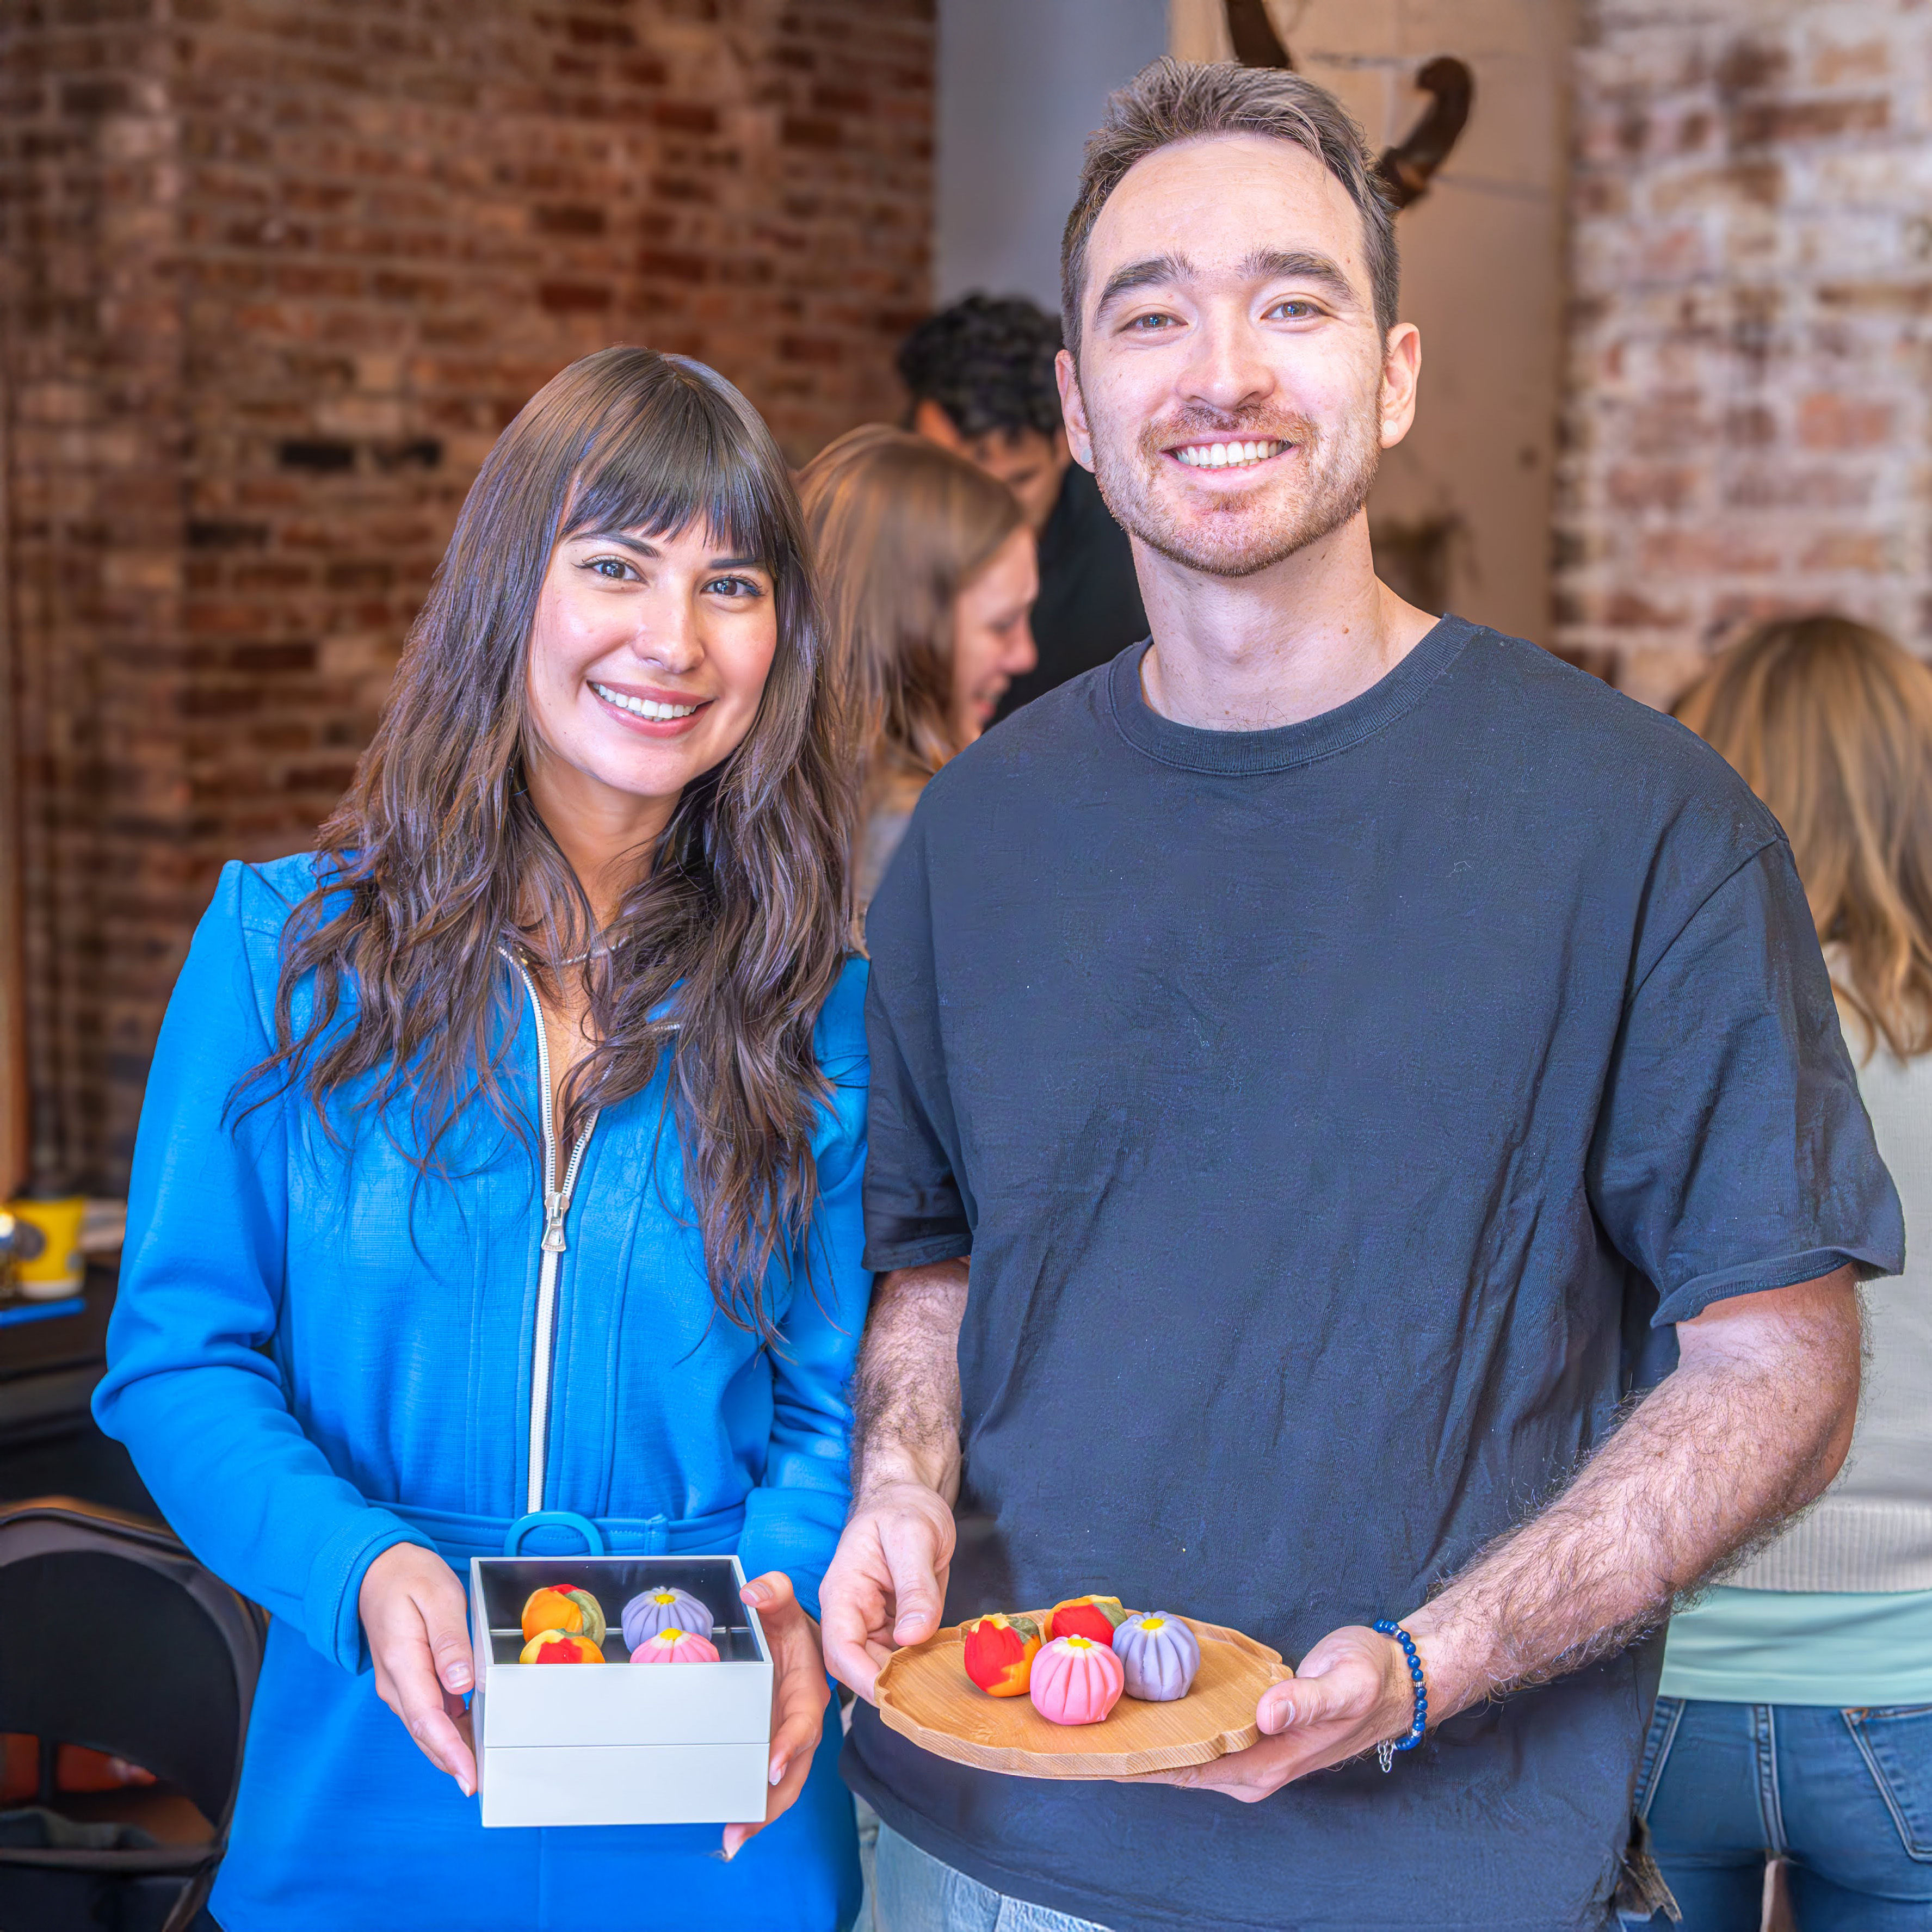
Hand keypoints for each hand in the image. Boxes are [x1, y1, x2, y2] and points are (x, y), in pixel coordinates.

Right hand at [359, 1542, 476, 1795]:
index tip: (470, 1776)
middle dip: (453, 1762)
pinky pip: (428, 1712)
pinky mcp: (407, 1680)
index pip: (427, 1719)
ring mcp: (399, 1684)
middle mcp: (396, 1682)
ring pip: (427, 1727)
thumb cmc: (409, 1577)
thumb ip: (449, 1640)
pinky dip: (448, 1729)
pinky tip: (471, 1736)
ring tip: (483, 1768)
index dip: (450, 1751)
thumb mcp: (437, 1595)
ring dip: (451, 1749)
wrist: (375, 1569)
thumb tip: (461, 1685)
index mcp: (401, 1662)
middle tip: (483, 1785)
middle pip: (426, 1732)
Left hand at [721, 1572, 829, 1859]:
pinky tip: (730, 1828)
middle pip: (795, 1770)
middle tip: (742, 1827)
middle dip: (771, 1802)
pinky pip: (765, 1783)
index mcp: (808, 1692)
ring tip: (732, 1839)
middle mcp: (800, 1724)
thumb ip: (773, 1594)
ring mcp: (785, 1742)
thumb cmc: (788, 1626)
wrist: (795, 1641)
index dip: (791, 1745)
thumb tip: (754, 1592)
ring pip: (782, 1786)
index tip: (773, 1766)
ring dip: (760, 1814)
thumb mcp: (783, 1606)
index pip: (804, 1722)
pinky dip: (752, 1807)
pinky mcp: (769, 1750)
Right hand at [818, 1480, 956, 1702]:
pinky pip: (903, 1656)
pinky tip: (944, 1670)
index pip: (841, 1648)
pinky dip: (920, 1667)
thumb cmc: (904, 1508)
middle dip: (888, 1687)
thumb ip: (915, 1587)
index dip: (863, 1678)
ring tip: (941, 1689)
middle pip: (859, 1667)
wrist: (912, 1497)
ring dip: (908, 1681)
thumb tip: (913, 1636)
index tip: (893, 1695)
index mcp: (844, 1591)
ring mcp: (875, 1621)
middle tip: (929, 1699)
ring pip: (882, 1667)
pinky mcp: (897, 1624)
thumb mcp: (914, 1537)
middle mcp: (854, 1612)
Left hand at [1125, 1624, 1415, 1800]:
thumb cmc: (1370, 1680)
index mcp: (1268, 1765)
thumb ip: (1305, 1701)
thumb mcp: (1344, 1685)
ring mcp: (1253, 1751)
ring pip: (1187, 1748)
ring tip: (1102, 1707)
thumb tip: (1267, 1713)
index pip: (1189, 1771)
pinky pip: (1203, 1730)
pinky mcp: (1254, 1729)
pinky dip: (1174, 1717)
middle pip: (1178, 1765)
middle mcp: (1254, 1766)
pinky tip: (1148, 1694)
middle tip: (1084, 1721)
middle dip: (1134, 1747)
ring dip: (1150, 1732)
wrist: (1397, 1679)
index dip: (1141, 1763)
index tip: (1098, 1751)